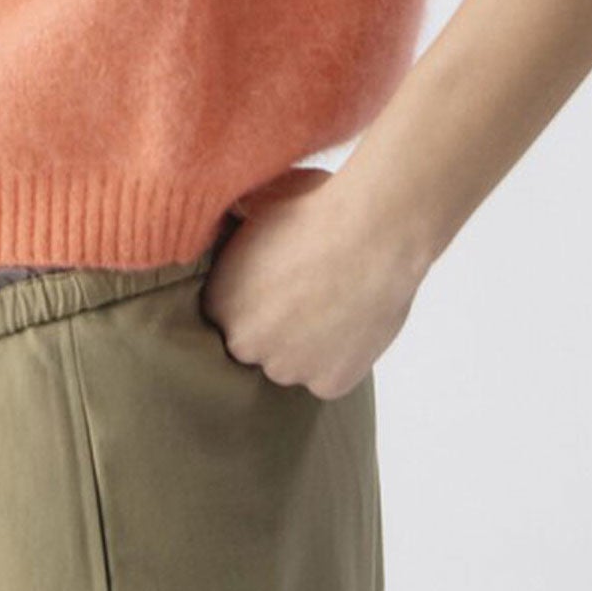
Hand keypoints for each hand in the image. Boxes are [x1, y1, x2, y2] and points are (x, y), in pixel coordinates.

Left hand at [199, 166, 429, 400]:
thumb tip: (231, 221)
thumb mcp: (257, 206)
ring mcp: (288, 369)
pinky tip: (352, 318)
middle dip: (276, 326)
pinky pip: (329, 375)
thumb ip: (235, 232)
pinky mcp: (328, 384)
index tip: (275, 280)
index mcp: (219, 302)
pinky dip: (340, 356)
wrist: (372, 229)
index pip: (227, 313)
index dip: (254, 297)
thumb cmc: (316, 207)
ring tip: (334, 300)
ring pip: (293, 363)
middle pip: (258, 344)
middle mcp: (244, 344)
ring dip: (307, 345)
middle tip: (306, 292)